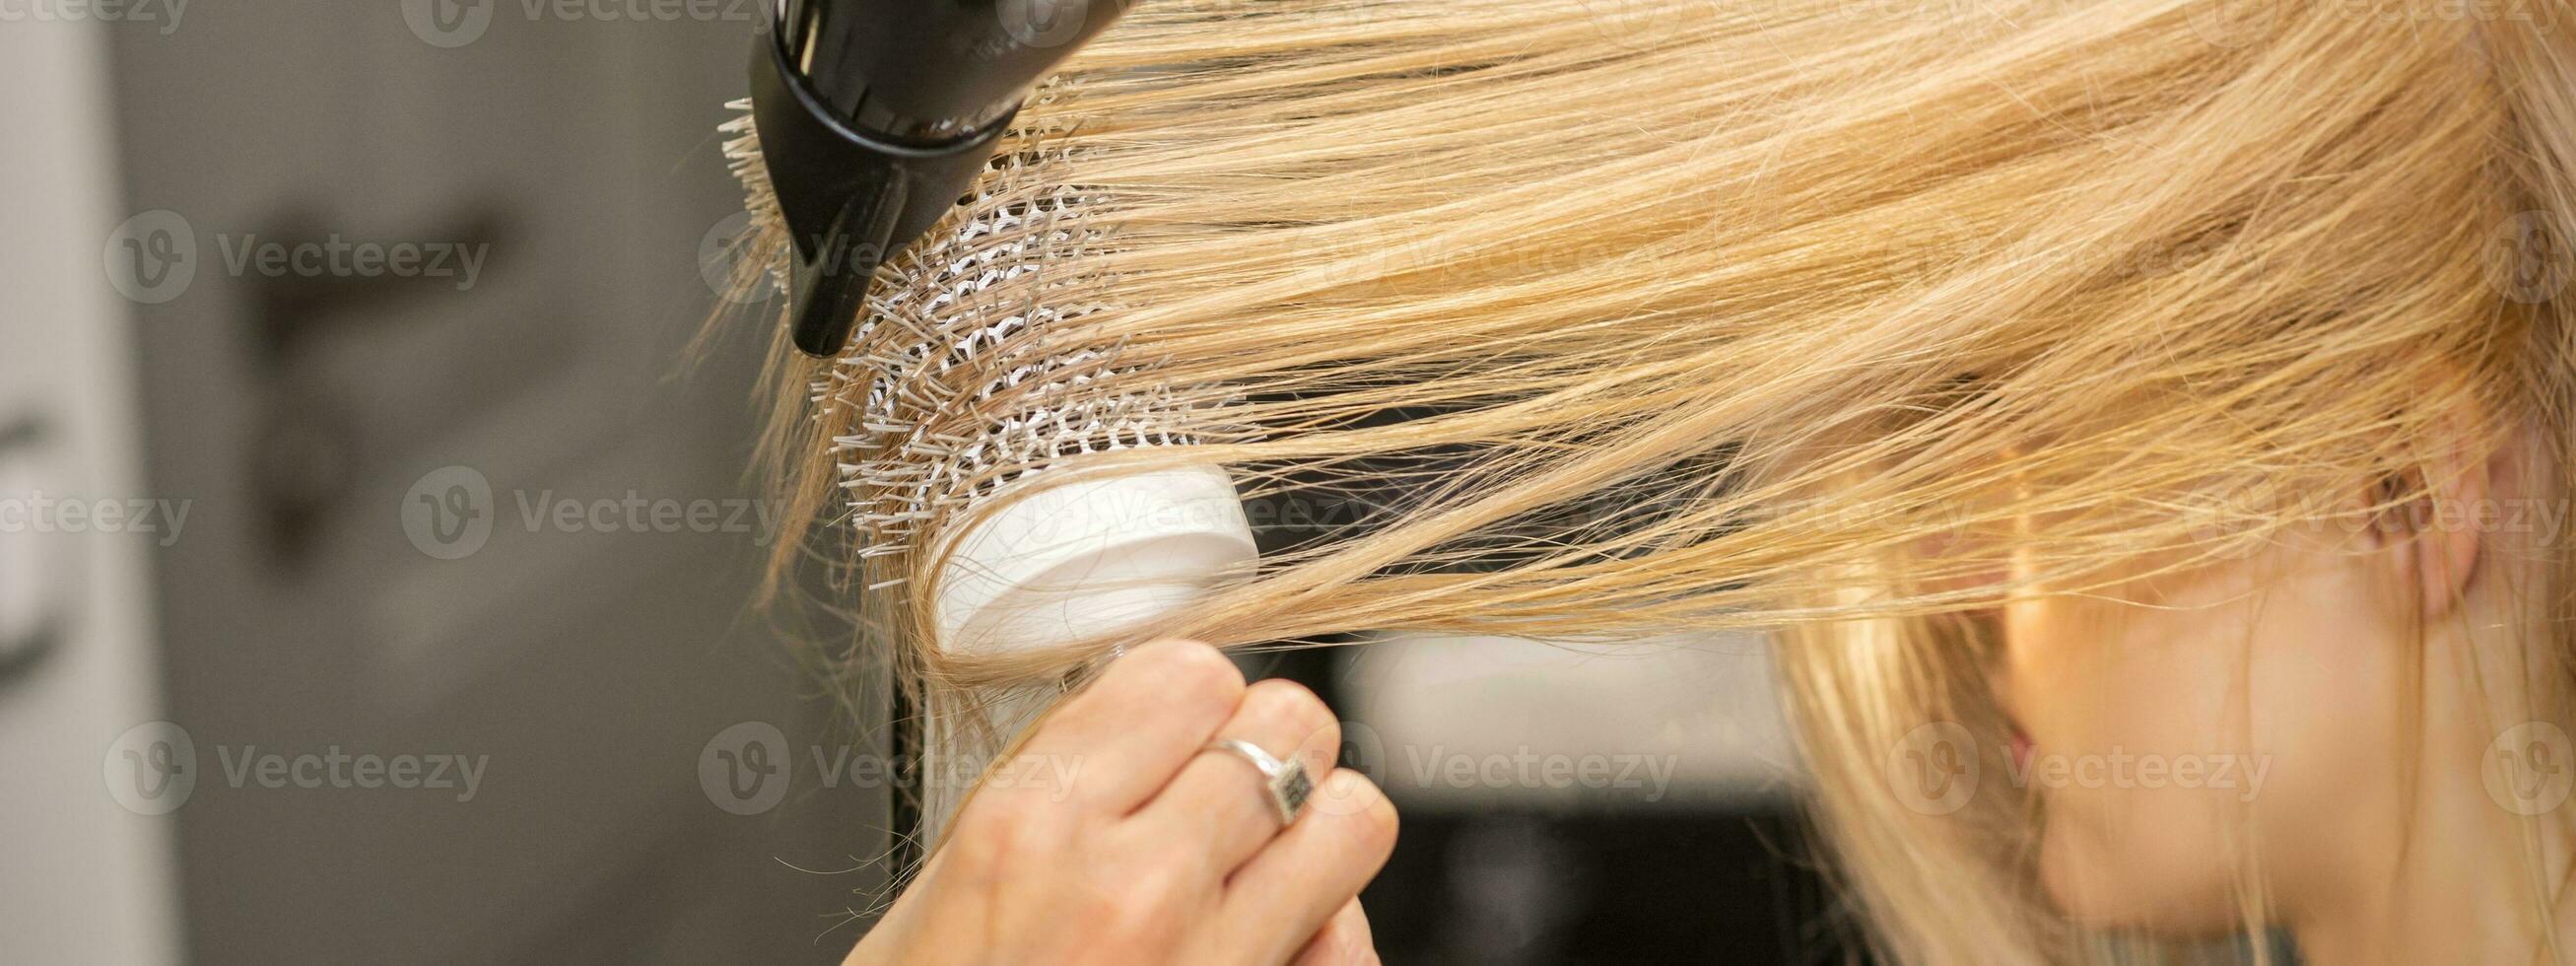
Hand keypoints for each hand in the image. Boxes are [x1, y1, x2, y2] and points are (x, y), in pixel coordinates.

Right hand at [846, 640, 1397, 965]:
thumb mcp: (936, 906)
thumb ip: (1042, 804)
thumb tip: (1133, 735)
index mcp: (1030, 829)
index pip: (1187, 674)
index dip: (1191, 700)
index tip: (1171, 732)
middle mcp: (1133, 886)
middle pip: (1292, 725)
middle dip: (1265, 750)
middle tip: (1224, 795)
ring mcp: (1212, 965)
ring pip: (1354, 816)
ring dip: (1314, 830)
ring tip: (1260, 864)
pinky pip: (1353, 944)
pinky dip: (1329, 937)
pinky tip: (1275, 953)